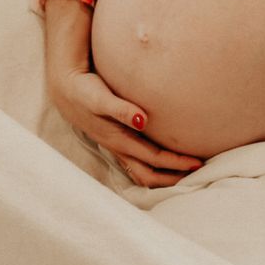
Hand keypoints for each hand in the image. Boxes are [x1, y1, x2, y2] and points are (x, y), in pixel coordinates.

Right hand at [49, 67, 202, 187]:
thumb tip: (143, 120)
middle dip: (174, 176)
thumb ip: (121, 109)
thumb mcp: (101, 97)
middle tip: (199, 171)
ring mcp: (116, 145)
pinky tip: (164, 161)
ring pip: (143, 170)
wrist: (65, 88)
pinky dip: (152, 166)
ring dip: (164, 174)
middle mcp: (118, 147)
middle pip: (149, 173)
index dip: (175, 163)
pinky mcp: (115, 139)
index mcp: (118, 139)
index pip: (153, 158)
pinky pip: (137, 162)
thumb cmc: (85, 91)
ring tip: (186, 171)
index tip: (197, 162)